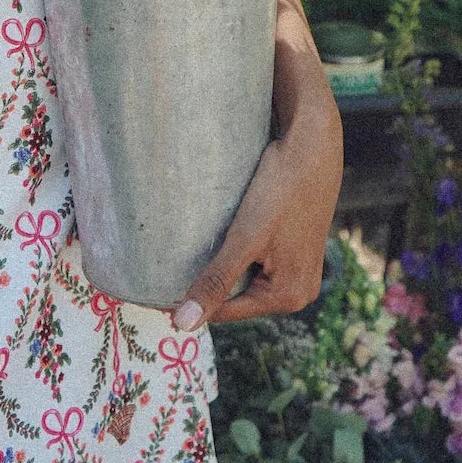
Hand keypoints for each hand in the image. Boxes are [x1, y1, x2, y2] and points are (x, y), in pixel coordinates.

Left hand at [172, 0, 342, 329]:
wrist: (316, 135)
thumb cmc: (281, 185)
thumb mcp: (245, 236)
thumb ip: (214, 280)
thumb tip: (180, 327)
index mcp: (288, 297)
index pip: (223, 310)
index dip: (185, 298)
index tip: (145, 286)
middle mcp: (296, 288)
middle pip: (231, 291)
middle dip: (198, 277)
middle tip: (152, 261)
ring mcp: (293, 262)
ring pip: (237, 269)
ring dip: (209, 259)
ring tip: (170, 245)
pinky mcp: (287, 236)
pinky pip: (247, 250)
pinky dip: (224, 242)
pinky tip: (199, 228)